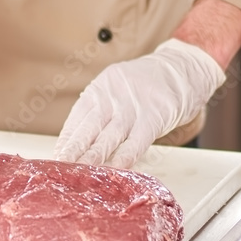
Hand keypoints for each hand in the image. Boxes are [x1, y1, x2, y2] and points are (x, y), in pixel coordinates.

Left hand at [54, 39, 225, 167]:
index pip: (77, 118)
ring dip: (92, 158)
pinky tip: (115, 169)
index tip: (56, 157)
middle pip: (88, 129)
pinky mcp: (154, 117)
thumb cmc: (149, 83)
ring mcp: (133, 108)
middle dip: (72, 151)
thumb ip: (102, 109)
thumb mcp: (118, 88)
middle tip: (59, 168)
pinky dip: (125, 157)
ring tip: (78, 173)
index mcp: (100, 89)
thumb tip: (83, 139)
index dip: (66, 140)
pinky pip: (137, 141)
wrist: (184, 66)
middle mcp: (112, 97)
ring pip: (108, 137)